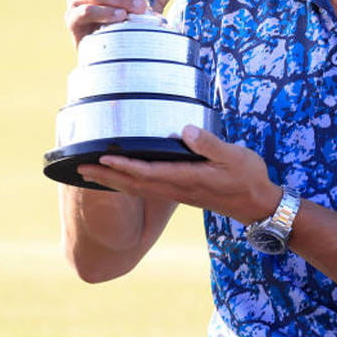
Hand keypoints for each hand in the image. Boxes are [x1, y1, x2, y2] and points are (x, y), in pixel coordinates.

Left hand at [76, 125, 282, 225]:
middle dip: (107, 176)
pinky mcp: (182, 194)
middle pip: (135, 184)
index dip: (124, 165)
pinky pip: (147, 190)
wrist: (258, 204)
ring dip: (112, 182)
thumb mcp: (235, 156)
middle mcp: (178, 189)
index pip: (149, 172)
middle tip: (79, 168)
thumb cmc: (248, 178)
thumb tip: (186, 131)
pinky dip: (128, 184)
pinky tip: (122, 181)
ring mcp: (178, 193)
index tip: (102, 158)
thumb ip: (210, 145)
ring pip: (138, 189)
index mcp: (188, 178)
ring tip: (90, 174)